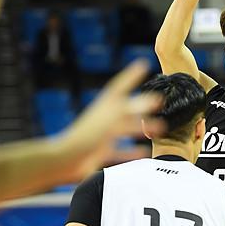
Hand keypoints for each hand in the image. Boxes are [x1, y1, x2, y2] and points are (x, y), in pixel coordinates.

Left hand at [62, 59, 162, 179]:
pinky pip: (120, 152)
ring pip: (125, 130)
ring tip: (159, 128)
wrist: (66, 161)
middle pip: (126, 109)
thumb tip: (153, 100)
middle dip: (142, 105)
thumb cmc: (85, 137)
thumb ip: (132, 110)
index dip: (131, 76)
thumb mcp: (112, 119)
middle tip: (158, 101)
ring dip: (141, 128)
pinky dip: (132, 151)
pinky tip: (143, 152)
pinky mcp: (100, 154)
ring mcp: (102, 137)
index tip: (142, 65)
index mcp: (104, 107)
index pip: (119, 87)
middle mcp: (104, 120)